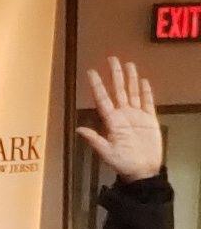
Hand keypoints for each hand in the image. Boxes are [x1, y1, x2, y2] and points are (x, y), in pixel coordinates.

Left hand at [78, 58, 159, 183]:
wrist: (142, 170)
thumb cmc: (123, 163)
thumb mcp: (106, 153)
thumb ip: (94, 140)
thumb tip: (79, 129)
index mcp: (112, 122)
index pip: (103, 99)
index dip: (97, 85)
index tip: (91, 72)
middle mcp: (123, 115)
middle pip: (118, 90)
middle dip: (115, 75)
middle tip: (112, 59)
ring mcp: (136, 116)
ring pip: (132, 92)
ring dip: (130, 78)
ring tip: (128, 64)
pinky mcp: (149, 119)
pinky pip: (147, 102)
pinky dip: (145, 91)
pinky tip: (143, 81)